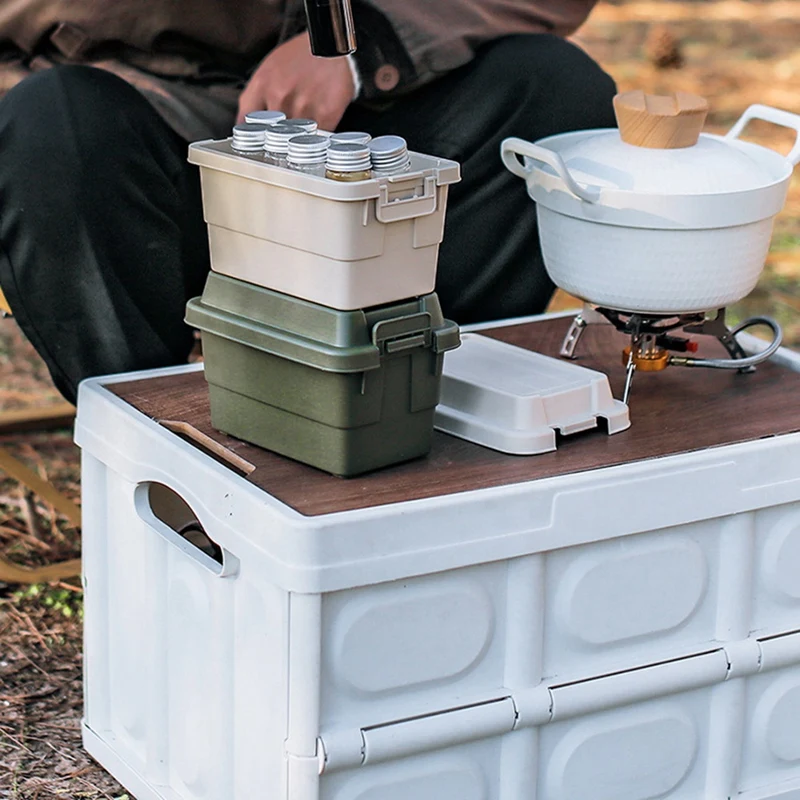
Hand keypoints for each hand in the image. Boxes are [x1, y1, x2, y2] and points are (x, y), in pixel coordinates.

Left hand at [237, 32, 354, 130]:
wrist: (329, 46)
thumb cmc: (297, 58)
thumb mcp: (267, 71)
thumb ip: (254, 99)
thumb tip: (246, 127)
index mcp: (262, 85)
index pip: (247, 124)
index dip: (252, 138)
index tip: (258, 142)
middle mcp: (279, 97)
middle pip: (272, 135)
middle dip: (277, 139)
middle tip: (285, 135)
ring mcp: (303, 106)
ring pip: (295, 139)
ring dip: (298, 139)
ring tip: (304, 126)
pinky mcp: (325, 114)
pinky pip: (316, 137)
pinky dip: (316, 138)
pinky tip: (318, 127)